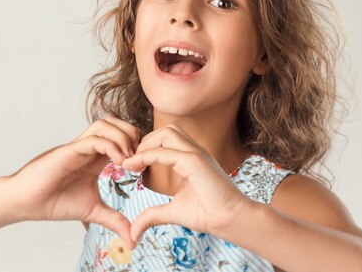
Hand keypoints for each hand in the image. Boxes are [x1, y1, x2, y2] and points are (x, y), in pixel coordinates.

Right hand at [7, 117, 139, 247]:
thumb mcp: (93, 211)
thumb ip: (114, 220)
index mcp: (95, 157)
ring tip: (128, 160)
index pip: (122, 138)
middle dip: (133, 135)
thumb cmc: (54, 202)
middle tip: (139, 158)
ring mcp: (78, 147)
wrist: (25, 202)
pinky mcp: (69, 151)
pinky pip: (93, 139)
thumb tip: (132, 240)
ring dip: (123, 137)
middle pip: (116, 123)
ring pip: (105, 125)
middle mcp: (88, 148)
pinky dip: (110, 145)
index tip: (144, 166)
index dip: (138, 146)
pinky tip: (118, 162)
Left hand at [121, 124, 249, 243]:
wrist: (231, 220)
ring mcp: (196, 154)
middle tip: (131, 161)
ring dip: (146, 144)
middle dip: (145, 141)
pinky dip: (146, 156)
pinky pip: (165, 152)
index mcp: (192, 159)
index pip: (167, 139)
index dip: (147, 147)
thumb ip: (152, 216)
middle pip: (166, 130)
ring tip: (132, 162)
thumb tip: (133, 232)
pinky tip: (135, 167)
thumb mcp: (172, 212)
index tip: (131, 165)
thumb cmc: (207, 215)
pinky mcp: (195, 161)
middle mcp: (195, 152)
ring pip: (167, 133)